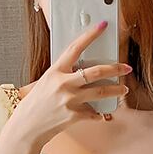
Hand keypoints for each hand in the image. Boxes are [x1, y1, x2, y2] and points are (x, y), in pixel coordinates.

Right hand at [9, 20, 132, 147]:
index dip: (90, 35)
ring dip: (116, 90)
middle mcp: (63, 84)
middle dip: (115, 68)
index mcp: (55, 71)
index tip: (103, 26)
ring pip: (101, 92)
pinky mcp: (74, 116)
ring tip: (124, 90)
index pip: (75, 47)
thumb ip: (63, 75)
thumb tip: (83, 69)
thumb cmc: (35, 104)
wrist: (26, 128)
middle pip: (96, 71)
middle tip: (126, 67)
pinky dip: (98, 113)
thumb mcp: (45, 83)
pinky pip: (94, 113)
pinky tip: (100, 113)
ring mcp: (69, 100)